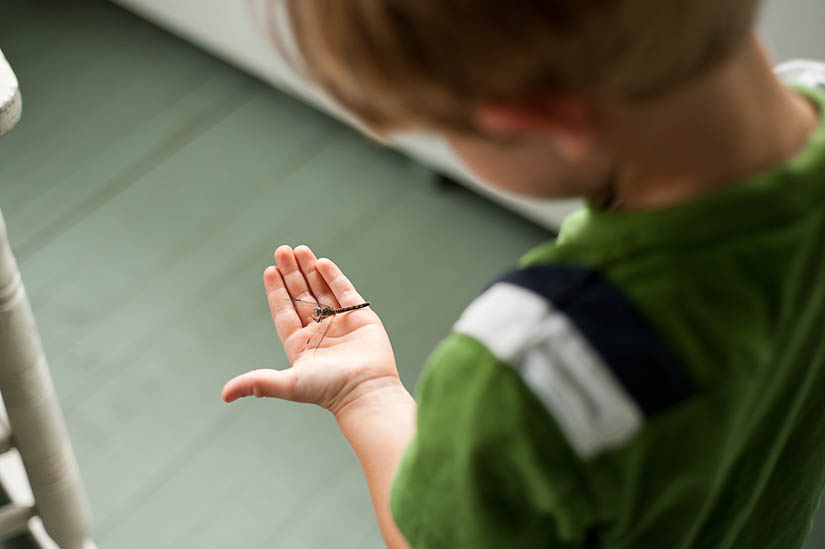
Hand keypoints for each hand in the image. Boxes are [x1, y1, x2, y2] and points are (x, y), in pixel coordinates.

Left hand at [221, 245, 400, 416]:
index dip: (277, 291)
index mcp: (301, 345)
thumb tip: (224, 396)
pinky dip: (333, 277)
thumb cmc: (328, 389)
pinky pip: (345, 292)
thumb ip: (258, 383)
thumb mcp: (288, 384)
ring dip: (310, 270)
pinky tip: (321, 262)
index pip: (284, 311)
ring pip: (322, 290)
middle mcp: (319, 332)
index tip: (269, 270)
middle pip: (302, 296)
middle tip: (281, 250)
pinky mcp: (361, 317)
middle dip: (291, 273)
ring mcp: (341, 323)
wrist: (366, 391)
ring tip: (299, 249)